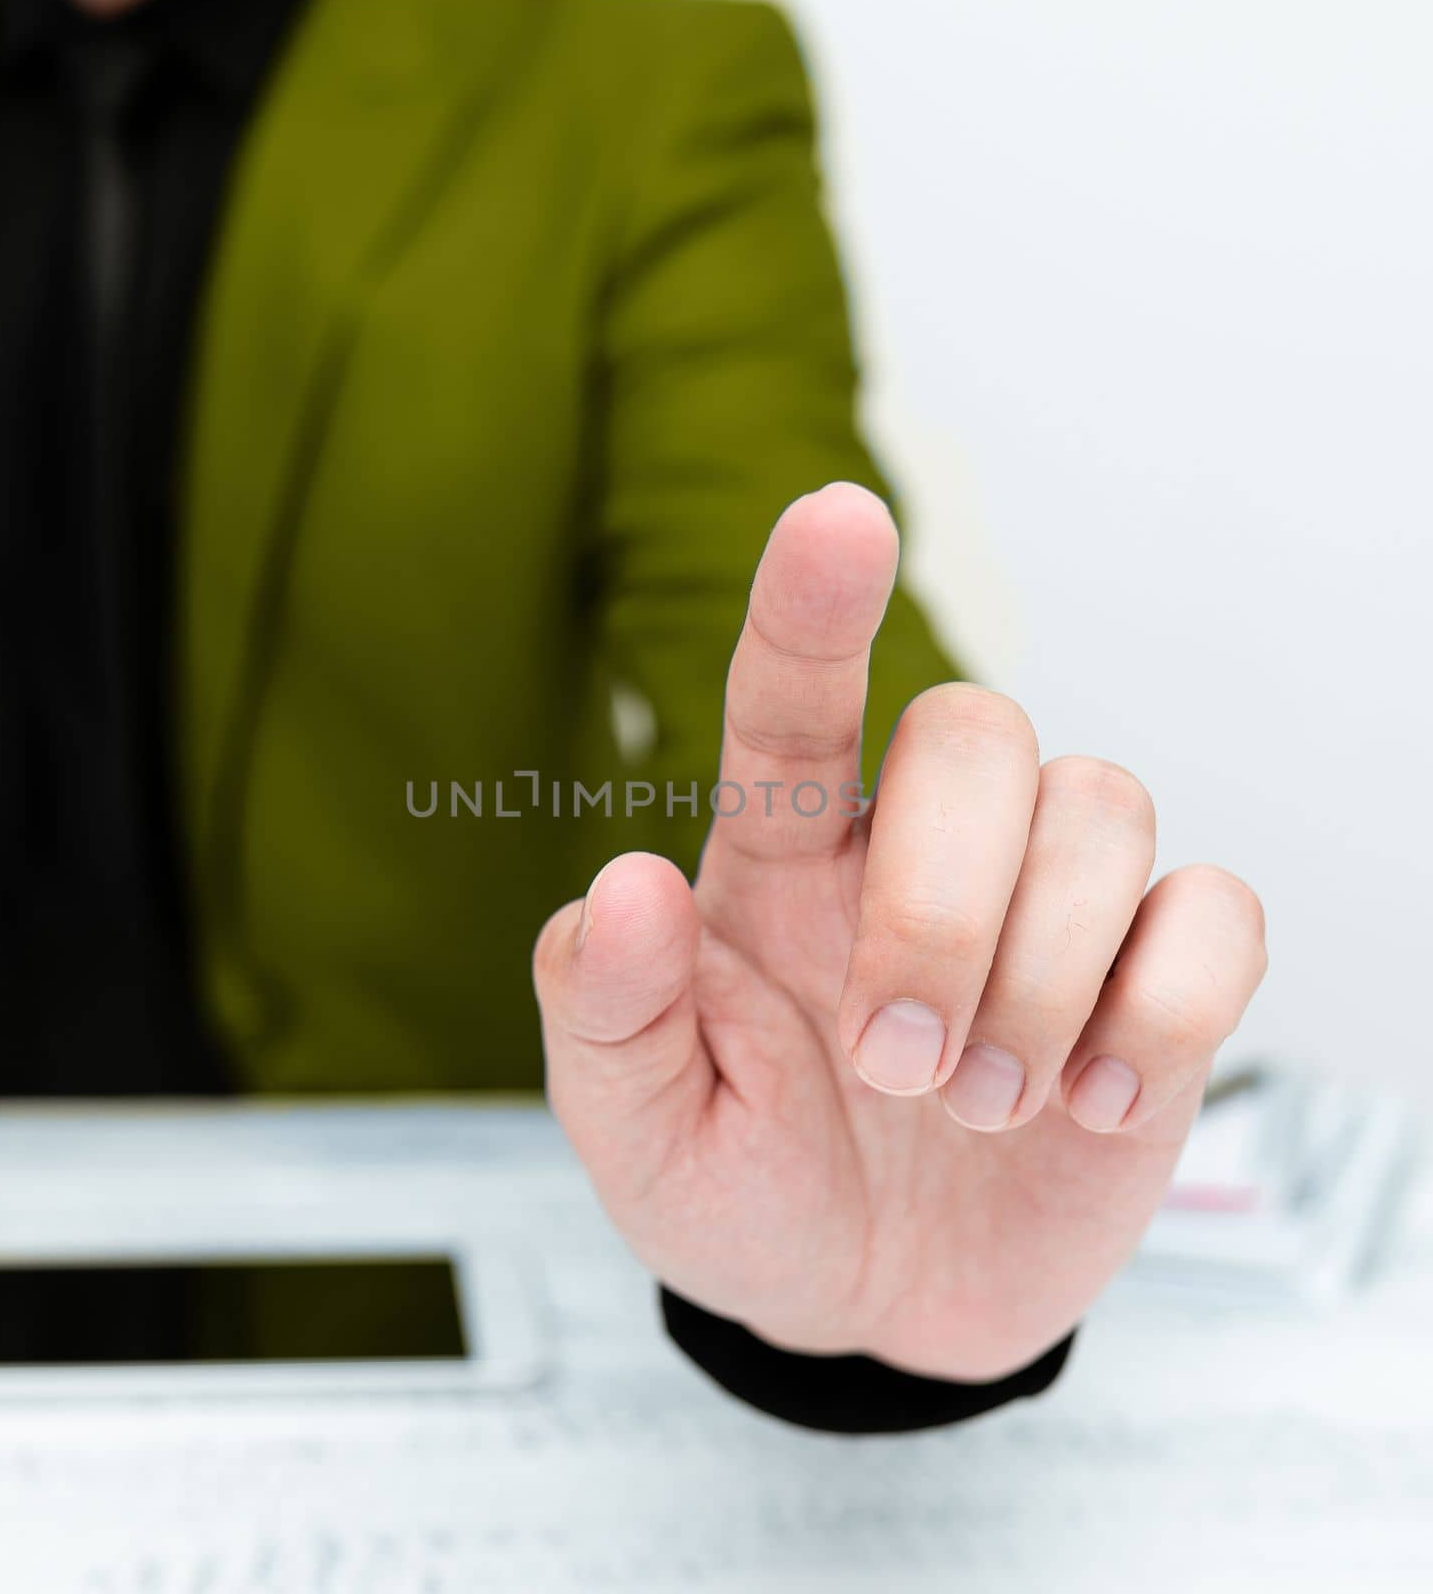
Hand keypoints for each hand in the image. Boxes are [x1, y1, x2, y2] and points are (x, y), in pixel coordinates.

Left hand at [534, 484, 1265, 1380]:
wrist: (869, 1304)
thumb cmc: (742, 1189)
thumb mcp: (637, 1133)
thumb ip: (607, 1016)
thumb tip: (627, 888)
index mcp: (778, 859)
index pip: (793, 696)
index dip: (813, 604)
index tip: (837, 517)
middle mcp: (916, 849)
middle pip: (980, 734)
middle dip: (944, 903)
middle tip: (896, 1065)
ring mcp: (1047, 907)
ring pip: (1103, 805)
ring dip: (1042, 977)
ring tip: (980, 1108)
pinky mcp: (1151, 985)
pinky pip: (1214, 916)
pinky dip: (1162, 1014)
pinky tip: (1091, 1106)